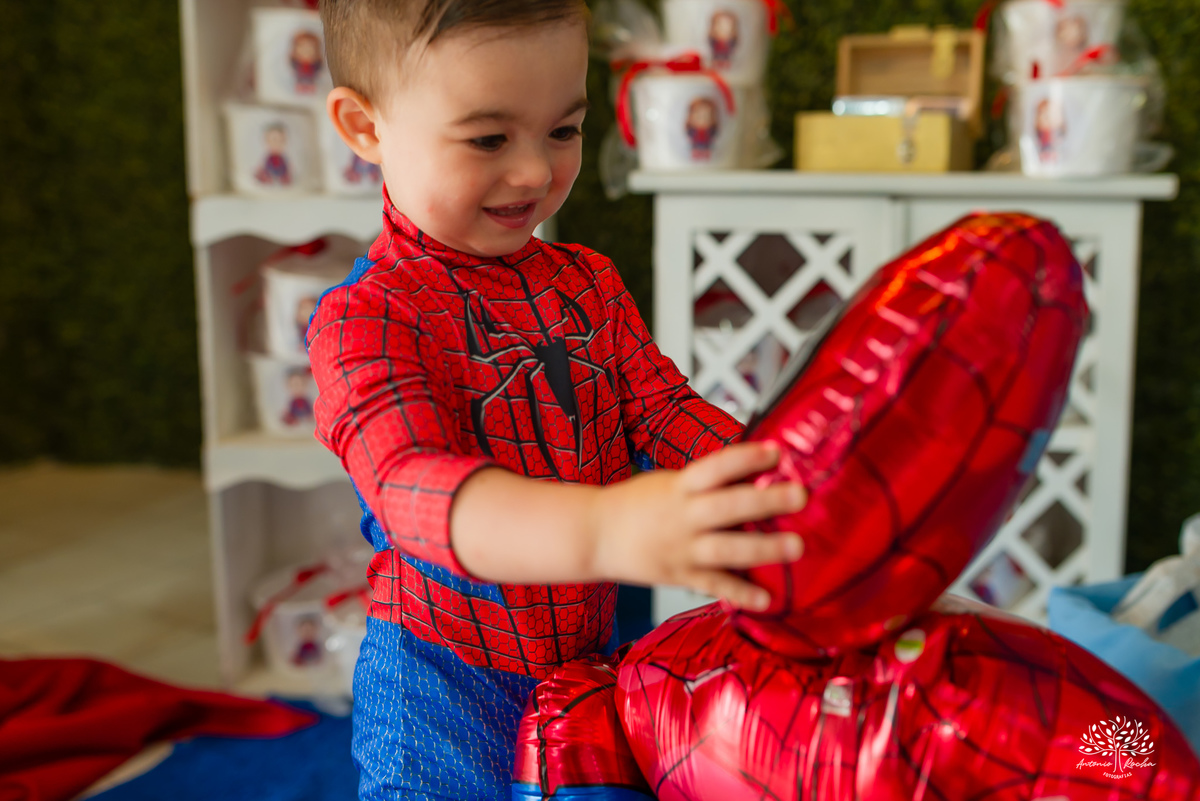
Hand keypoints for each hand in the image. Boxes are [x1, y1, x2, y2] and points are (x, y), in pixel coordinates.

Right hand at [588, 442, 805, 610]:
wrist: (593, 534)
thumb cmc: (634, 504)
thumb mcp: (669, 483)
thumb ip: (706, 483)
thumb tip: (754, 475)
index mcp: (679, 487)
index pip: (715, 468)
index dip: (745, 459)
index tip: (776, 452)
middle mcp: (682, 517)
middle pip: (727, 507)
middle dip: (765, 501)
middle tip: (799, 495)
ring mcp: (681, 549)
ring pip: (726, 549)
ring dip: (763, 549)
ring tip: (796, 546)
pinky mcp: (679, 575)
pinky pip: (714, 586)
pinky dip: (740, 594)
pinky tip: (766, 599)